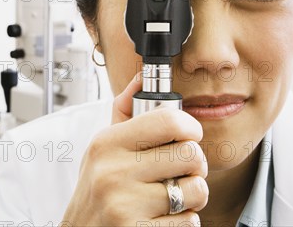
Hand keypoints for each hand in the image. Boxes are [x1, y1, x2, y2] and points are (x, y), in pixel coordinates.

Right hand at [61, 73, 208, 225]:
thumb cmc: (96, 191)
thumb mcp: (102, 149)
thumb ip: (124, 113)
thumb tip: (141, 79)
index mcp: (106, 144)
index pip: (169, 120)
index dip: (190, 126)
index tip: (189, 135)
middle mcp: (113, 172)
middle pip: (191, 154)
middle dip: (194, 166)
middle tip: (180, 172)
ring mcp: (125, 205)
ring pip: (196, 190)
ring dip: (191, 197)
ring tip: (171, 197)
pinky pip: (190, 222)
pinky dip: (183, 222)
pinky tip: (162, 218)